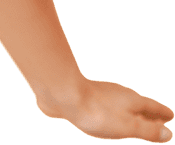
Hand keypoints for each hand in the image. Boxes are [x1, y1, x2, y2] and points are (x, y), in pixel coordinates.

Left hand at [36, 79, 173, 141]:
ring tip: (137, 115)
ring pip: (123, 102)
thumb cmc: (96, 112)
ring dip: (133, 109)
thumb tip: (169, 134)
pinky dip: (116, 109)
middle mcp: (118, 94)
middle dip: (150, 111)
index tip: (171, 114)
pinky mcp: (86, 96)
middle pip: (139, 103)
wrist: (62, 92)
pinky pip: (107, 103)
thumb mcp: (126, 126)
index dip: (162, 112)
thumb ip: (147, 130)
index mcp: (131, 101)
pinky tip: (107, 111)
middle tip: (160, 116)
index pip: (151, 107)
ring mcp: (102, 93)